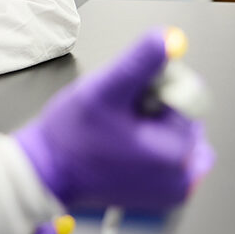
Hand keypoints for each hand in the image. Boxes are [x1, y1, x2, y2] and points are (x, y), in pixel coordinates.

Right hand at [13, 28, 213, 212]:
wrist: (47, 172)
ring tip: (119, 133)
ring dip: (154, 125)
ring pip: (176, 133)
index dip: (156, 88)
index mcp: (177, 152)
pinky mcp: (164, 194)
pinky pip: (172, 155)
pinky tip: (126, 146)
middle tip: (119, 116)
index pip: (187, 96)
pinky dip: (155, 144)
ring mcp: (175, 189)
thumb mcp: (103, 90)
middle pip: (184, 117)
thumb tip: (167, 39)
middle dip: (155, 109)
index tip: (128, 97)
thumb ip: (138, 63)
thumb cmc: (71, 136)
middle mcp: (184, 176)